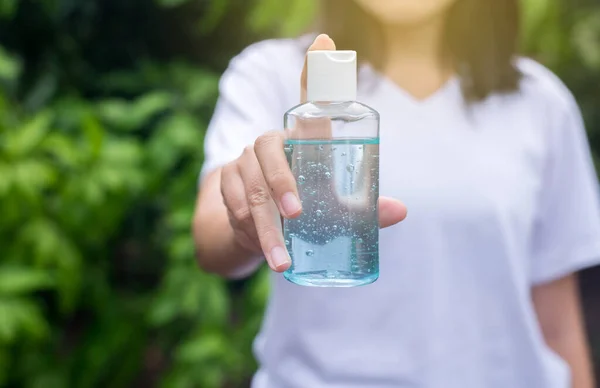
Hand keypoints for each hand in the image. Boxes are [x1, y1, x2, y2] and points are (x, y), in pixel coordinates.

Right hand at [220, 34, 406, 272]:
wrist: (253, 233)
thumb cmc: (301, 212)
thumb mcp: (331, 211)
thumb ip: (361, 210)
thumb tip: (400, 211)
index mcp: (304, 141)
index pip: (309, 101)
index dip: (315, 69)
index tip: (325, 40)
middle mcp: (273, 143)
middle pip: (270, 147)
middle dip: (282, 181)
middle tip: (298, 213)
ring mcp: (244, 160)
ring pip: (252, 185)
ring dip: (266, 224)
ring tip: (282, 259)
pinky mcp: (225, 181)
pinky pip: (234, 202)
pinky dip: (248, 228)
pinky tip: (264, 250)